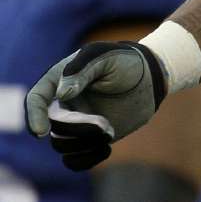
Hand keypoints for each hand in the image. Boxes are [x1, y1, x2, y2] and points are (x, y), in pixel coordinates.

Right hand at [25, 42, 166, 170]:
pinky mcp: (89, 138)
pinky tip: (106, 149)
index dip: (34, 117)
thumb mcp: (104, 55)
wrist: (149, 77)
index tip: (43, 131)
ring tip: (110, 131)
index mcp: (60, 82)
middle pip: (54, 127)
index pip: (36, 100)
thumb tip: (61, 94)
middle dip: (78, 129)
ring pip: (62, 145)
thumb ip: (81, 70)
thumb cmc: (125, 61)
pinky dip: (86, 160)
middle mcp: (62, 104)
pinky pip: (75, 160)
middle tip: (105, 124)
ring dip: (84, 144)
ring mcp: (75, 123)